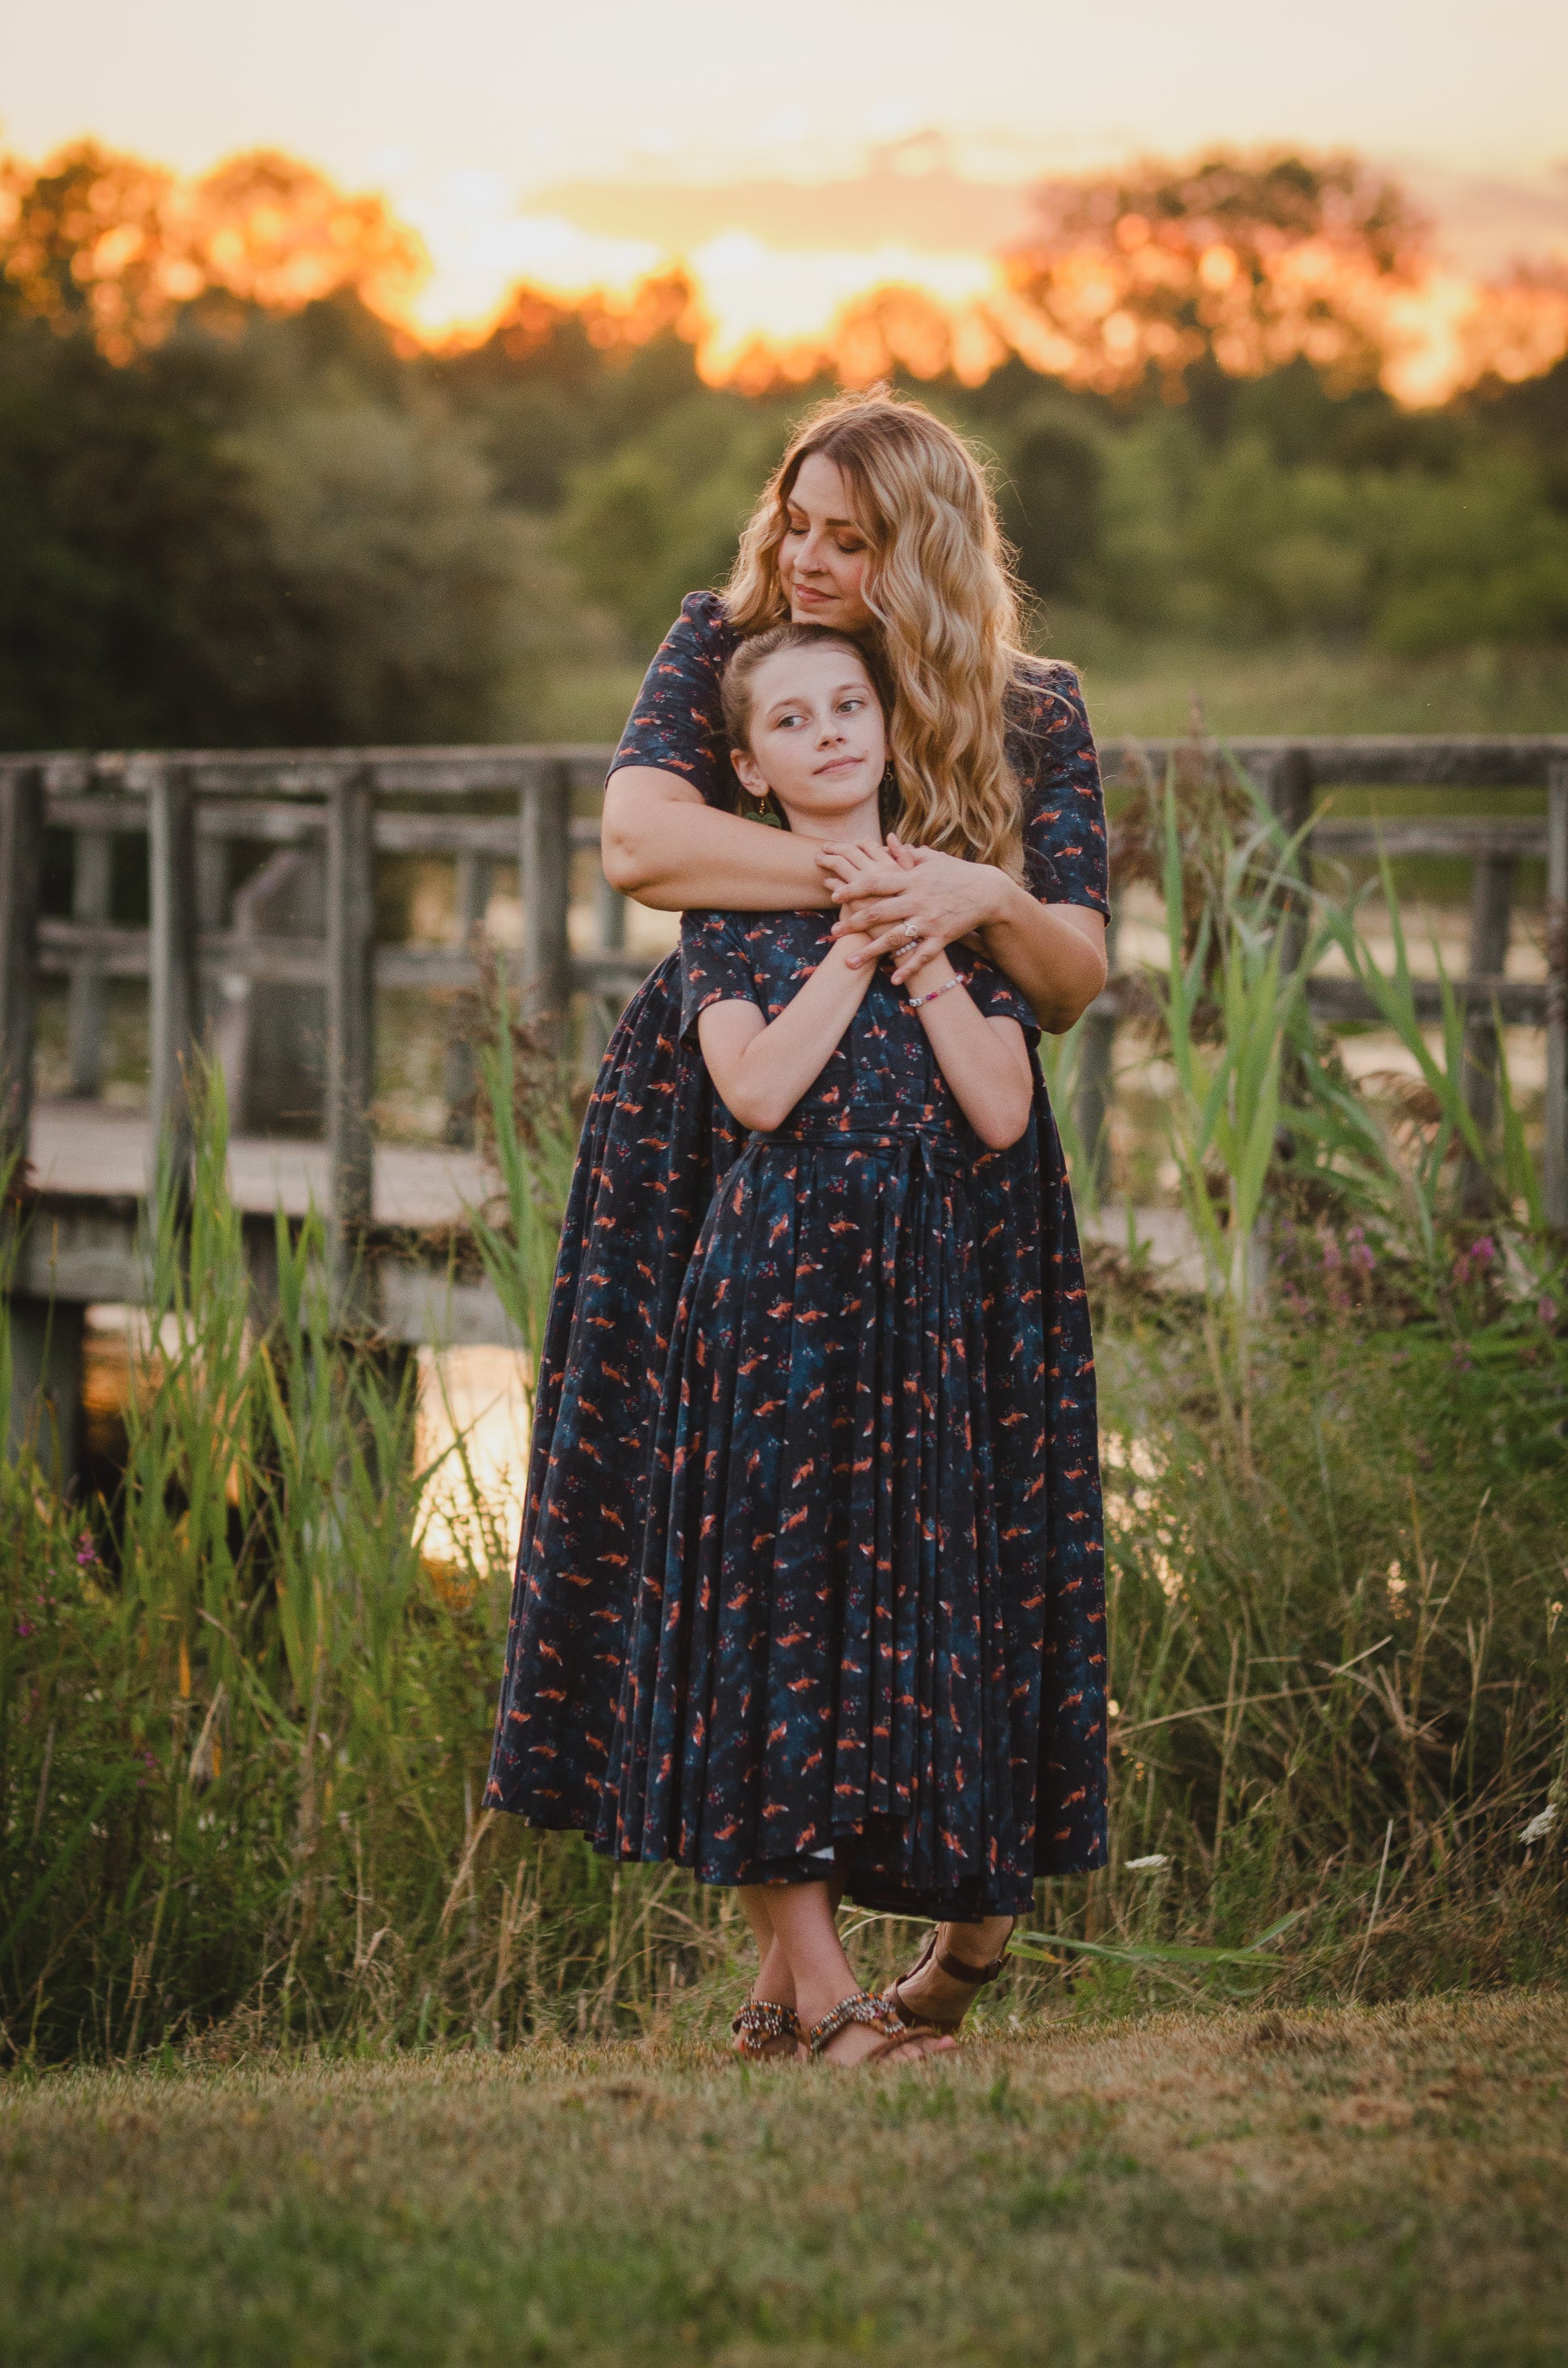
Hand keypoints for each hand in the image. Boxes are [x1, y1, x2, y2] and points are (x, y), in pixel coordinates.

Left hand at [818, 834, 1007, 986]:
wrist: (989, 892)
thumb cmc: (958, 874)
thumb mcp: (934, 859)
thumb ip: (908, 853)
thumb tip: (890, 842)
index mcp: (911, 879)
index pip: (876, 882)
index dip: (853, 888)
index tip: (834, 894)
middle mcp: (917, 900)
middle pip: (878, 913)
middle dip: (853, 923)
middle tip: (832, 934)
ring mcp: (929, 921)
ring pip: (894, 938)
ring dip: (870, 951)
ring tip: (850, 962)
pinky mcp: (942, 938)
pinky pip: (922, 956)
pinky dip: (908, 968)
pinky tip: (893, 979)